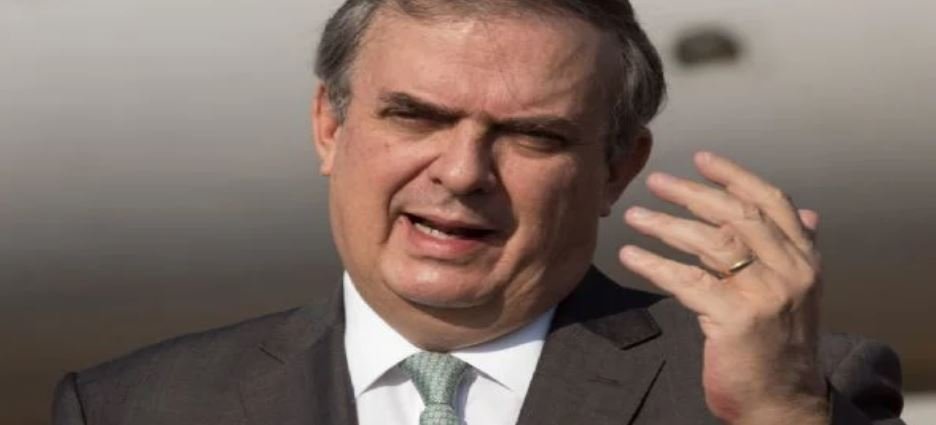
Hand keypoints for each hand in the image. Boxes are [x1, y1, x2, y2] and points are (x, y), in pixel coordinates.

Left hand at [618, 151, 827, 424]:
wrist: (783, 403)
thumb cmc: (781, 347)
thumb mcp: (800, 294)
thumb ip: (797, 252)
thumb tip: (808, 214)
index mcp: (805, 260)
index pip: (772, 202)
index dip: (735, 175)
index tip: (702, 158)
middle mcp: (790, 271)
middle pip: (736, 215)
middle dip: (692, 193)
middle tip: (655, 181)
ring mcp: (764, 293)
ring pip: (709, 242)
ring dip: (665, 224)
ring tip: (632, 216)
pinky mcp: (735, 317)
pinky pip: (686, 280)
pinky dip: (654, 263)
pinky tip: (630, 255)